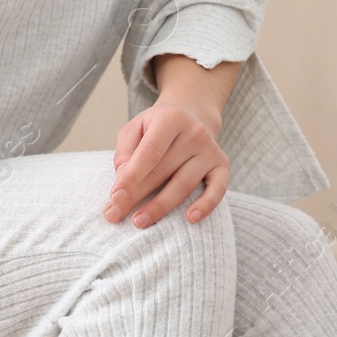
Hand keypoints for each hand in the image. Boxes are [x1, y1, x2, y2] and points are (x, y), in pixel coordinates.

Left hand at [105, 97, 230, 228]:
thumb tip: (122, 177)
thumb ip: (125, 150)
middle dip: (136, 196)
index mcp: (169, 119)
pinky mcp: (222, 165)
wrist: (191, 115)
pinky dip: (206, 205)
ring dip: (161, 206)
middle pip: (163, 171)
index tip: (114, 198)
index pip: (148, 153)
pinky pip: (218, 189)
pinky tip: (190, 219)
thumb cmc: (156, 127)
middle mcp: (193, 133)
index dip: (131, 177)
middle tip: (115, 215)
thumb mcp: (135, 128)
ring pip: (184, 184)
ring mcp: (210, 149)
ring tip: (139, 222)